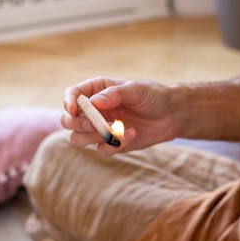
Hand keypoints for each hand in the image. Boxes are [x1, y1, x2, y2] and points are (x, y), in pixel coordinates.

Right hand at [61, 78, 177, 155]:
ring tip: (115, 130)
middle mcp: (94, 110)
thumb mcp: (136, 90)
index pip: (72, 95)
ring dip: (93, 137)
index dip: (68, 103)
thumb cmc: (153, 96)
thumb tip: (95, 102)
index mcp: (96, 91)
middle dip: (78, 124)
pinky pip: (102, 150)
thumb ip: (115, 94)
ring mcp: (100, 128)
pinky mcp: (111, 144)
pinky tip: (132, 134)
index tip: (74, 109)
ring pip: (78, 139)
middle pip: (68, 121)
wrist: (171, 115)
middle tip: (95, 124)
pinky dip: (115, 145)